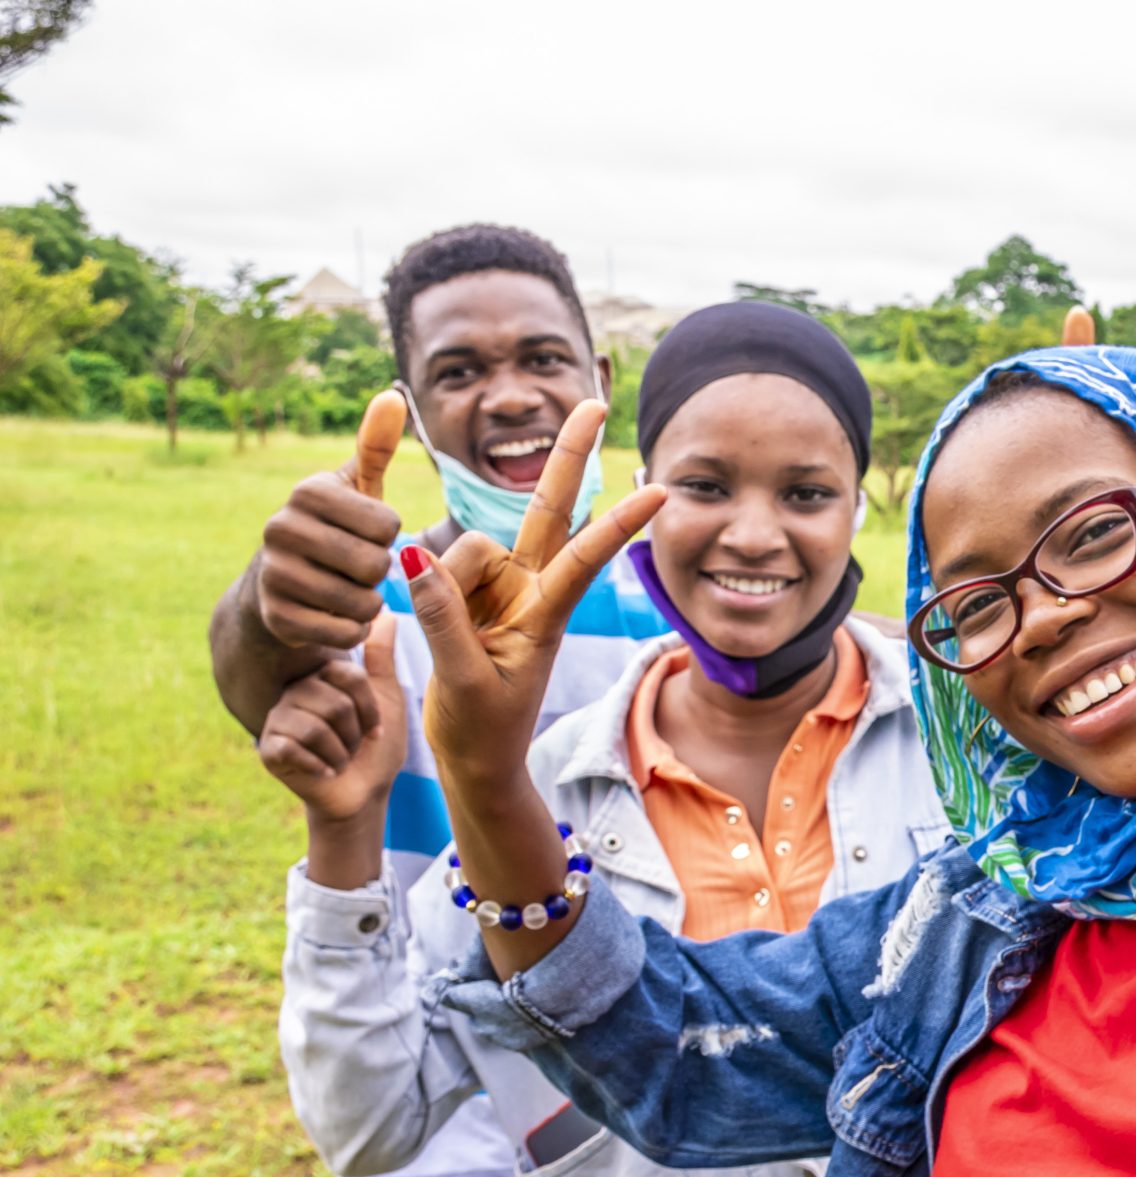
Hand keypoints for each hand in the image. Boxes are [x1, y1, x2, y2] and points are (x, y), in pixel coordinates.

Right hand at [253, 390, 407, 650]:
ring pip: (362, 601)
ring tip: (348, 590)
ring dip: (368, 604)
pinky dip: (352, 629)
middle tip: (358, 569)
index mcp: (306, 492)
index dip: (388, 537)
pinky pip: (345, 631)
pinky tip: (337, 616)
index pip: (388, 525)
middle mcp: (279, 528)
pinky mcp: (277, 618)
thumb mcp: (355, 489)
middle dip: (378, 574)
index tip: (365, 535)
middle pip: (375, 565)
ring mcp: (273, 574)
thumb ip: (375, 445)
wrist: (276, 588)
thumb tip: (393, 394)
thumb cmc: (334, 531)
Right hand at [258, 610, 404, 823]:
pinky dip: (320, 765)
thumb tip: (387, 610)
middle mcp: (295, 692)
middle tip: (352, 745)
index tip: (373, 726)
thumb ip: (382, 657)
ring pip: (317, 725)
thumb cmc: (376, 745)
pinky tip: (323, 771)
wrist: (363, 792)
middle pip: (333, 702)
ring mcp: (278, 719)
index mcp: (321, 677)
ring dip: (340, 751)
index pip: (347, 675)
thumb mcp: (386, 697)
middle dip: (354, 733)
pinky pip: (294, 747)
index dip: (369, 707)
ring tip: (338, 756)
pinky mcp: (268, 748)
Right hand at [403, 400, 663, 790]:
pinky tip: (433, 620)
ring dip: (444, 586)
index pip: (587, 556)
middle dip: (569, 454)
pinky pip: (437, 565)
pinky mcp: (465, 591)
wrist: (474, 757)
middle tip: (594, 400)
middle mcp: (529, 588)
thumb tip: (416, 554)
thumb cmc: (482, 729)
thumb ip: (441, 618)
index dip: (619, 522)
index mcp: (546, 614)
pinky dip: (426, 586)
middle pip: (551, 509)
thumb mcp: (464, 680)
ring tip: (454, 644)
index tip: (659, 489)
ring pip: (465, 546)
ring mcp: (498, 586)